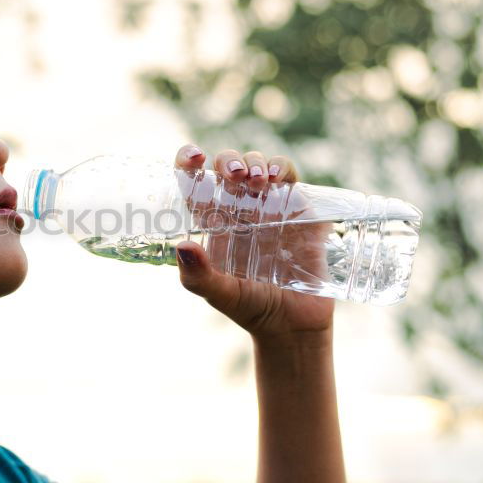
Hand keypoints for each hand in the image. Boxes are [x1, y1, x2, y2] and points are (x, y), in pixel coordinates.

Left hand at [173, 145, 334, 345]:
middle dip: (228, 160)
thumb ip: (198, 277)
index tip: (193, 157)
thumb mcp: (220, 295)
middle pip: (229, 167)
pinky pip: (291, 178)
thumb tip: (182, 247)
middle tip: (234, 174)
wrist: (293, 325)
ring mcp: (270, 206)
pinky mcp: (299, 210)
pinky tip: (277, 178)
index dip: (189, 162)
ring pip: (259, 165)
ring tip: (257, 178)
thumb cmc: (249, 308)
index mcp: (212, 222)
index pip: (195, 182)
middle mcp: (239, 209)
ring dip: (256, 161)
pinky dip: (283, 169)